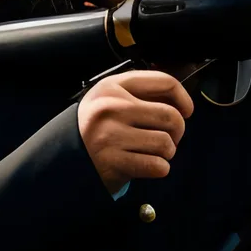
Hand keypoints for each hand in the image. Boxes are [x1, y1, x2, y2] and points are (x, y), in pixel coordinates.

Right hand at [77, 70, 194, 194]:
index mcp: (113, 87)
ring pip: (166, 143)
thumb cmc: (98, 126)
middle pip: (171, 116)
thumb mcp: (112, 99)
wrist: (63, 155)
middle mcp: (111, 108)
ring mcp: (110, 136)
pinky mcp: (112, 163)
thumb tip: (182, 102)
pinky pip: (157, 166)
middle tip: (170, 137)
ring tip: (154, 152)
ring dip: (167, 152)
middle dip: (178, 131)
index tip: (186, 111)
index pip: (164, 82)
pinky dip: (159, 168)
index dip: (183, 98)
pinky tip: (148, 165)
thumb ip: (142, 94)